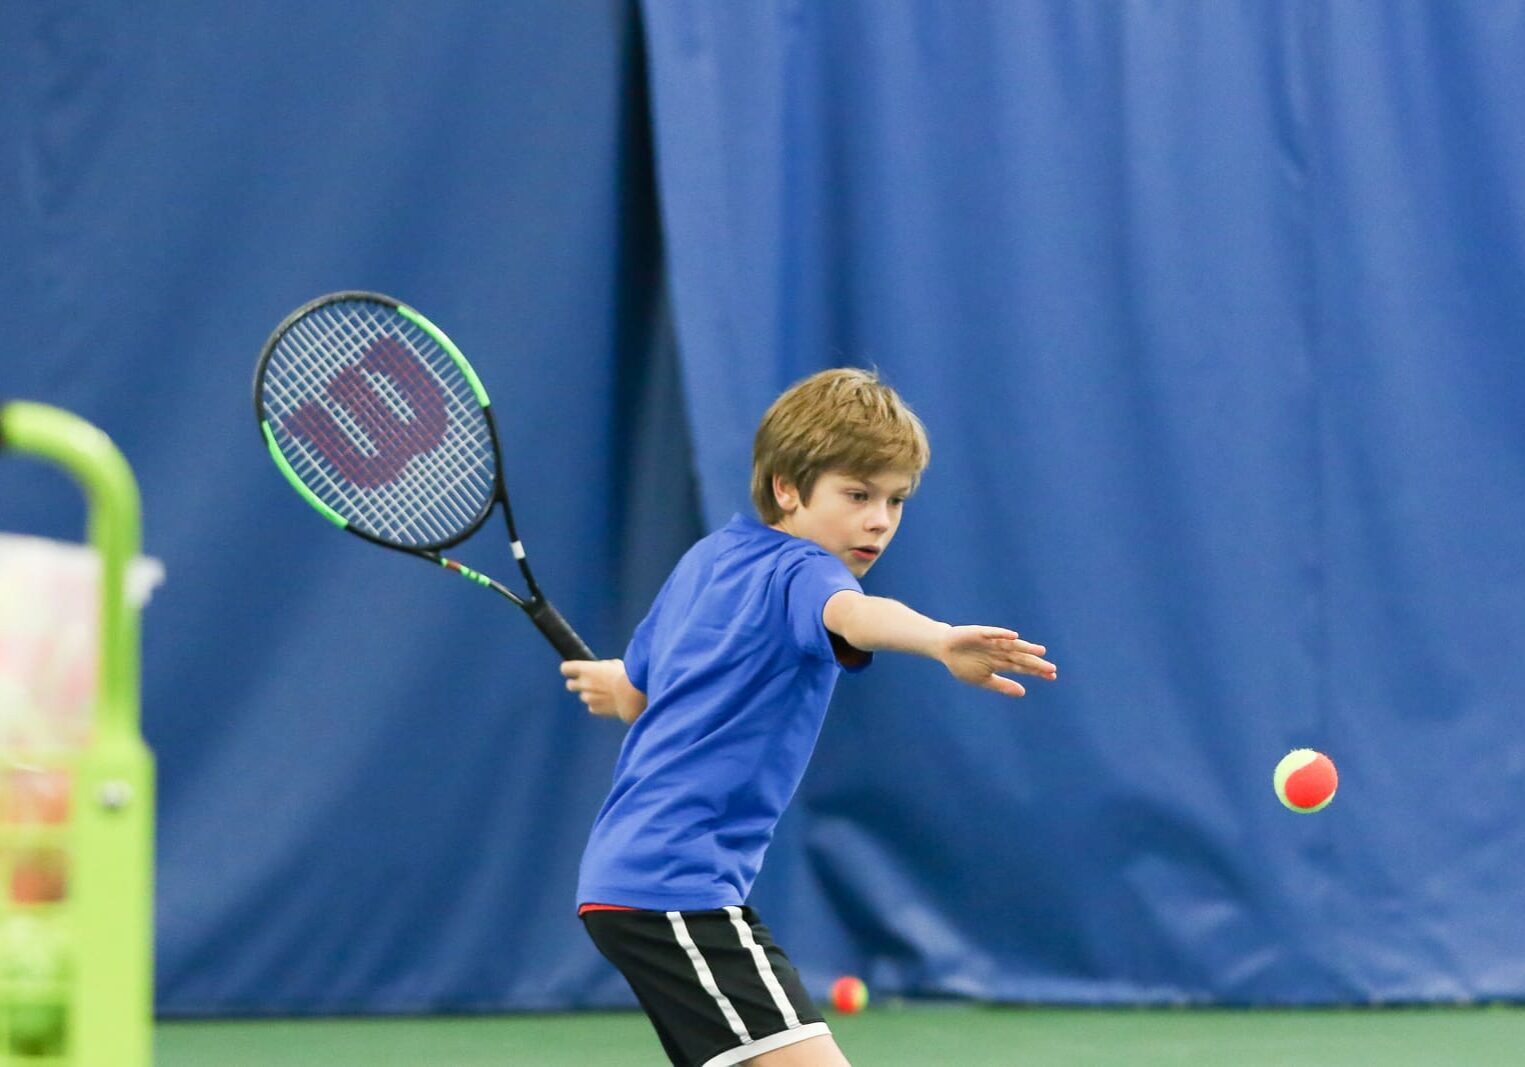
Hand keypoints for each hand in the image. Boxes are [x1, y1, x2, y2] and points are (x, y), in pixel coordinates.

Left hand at [561, 659, 646, 723]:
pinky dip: (598, 704)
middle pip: (570, 685)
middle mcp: (583, 684)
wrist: (632, 696)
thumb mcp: (615, 664)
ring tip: (607, 693)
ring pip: (584, 696)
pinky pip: (592, 706)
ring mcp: (588, 698)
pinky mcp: (594, 709)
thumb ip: (603, 666)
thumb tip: (602, 669)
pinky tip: (611, 701)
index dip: (569, 669)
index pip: (566, 668)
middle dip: (577, 684)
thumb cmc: (627, 676)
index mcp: (586, 669)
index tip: (574, 670)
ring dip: (591, 694)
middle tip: (590, 682)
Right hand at [936, 627, 1056, 697]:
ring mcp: (991, 641)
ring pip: (1012, 645)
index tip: (1052, 676)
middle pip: (1021, 657)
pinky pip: (993, 633)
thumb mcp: (983, 680)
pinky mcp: (980, 633)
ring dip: (1026, 647)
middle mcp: (1000, 651)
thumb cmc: (963, 665)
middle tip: (1052, 668)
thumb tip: (1023, 692)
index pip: (1023, 667)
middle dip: (1035, 663)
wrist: (944, 650)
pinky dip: (1003, 634)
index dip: (1037, 671)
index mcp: (1001, 663)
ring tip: (1040, 651)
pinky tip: (1014, 636)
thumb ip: (1002, 685)